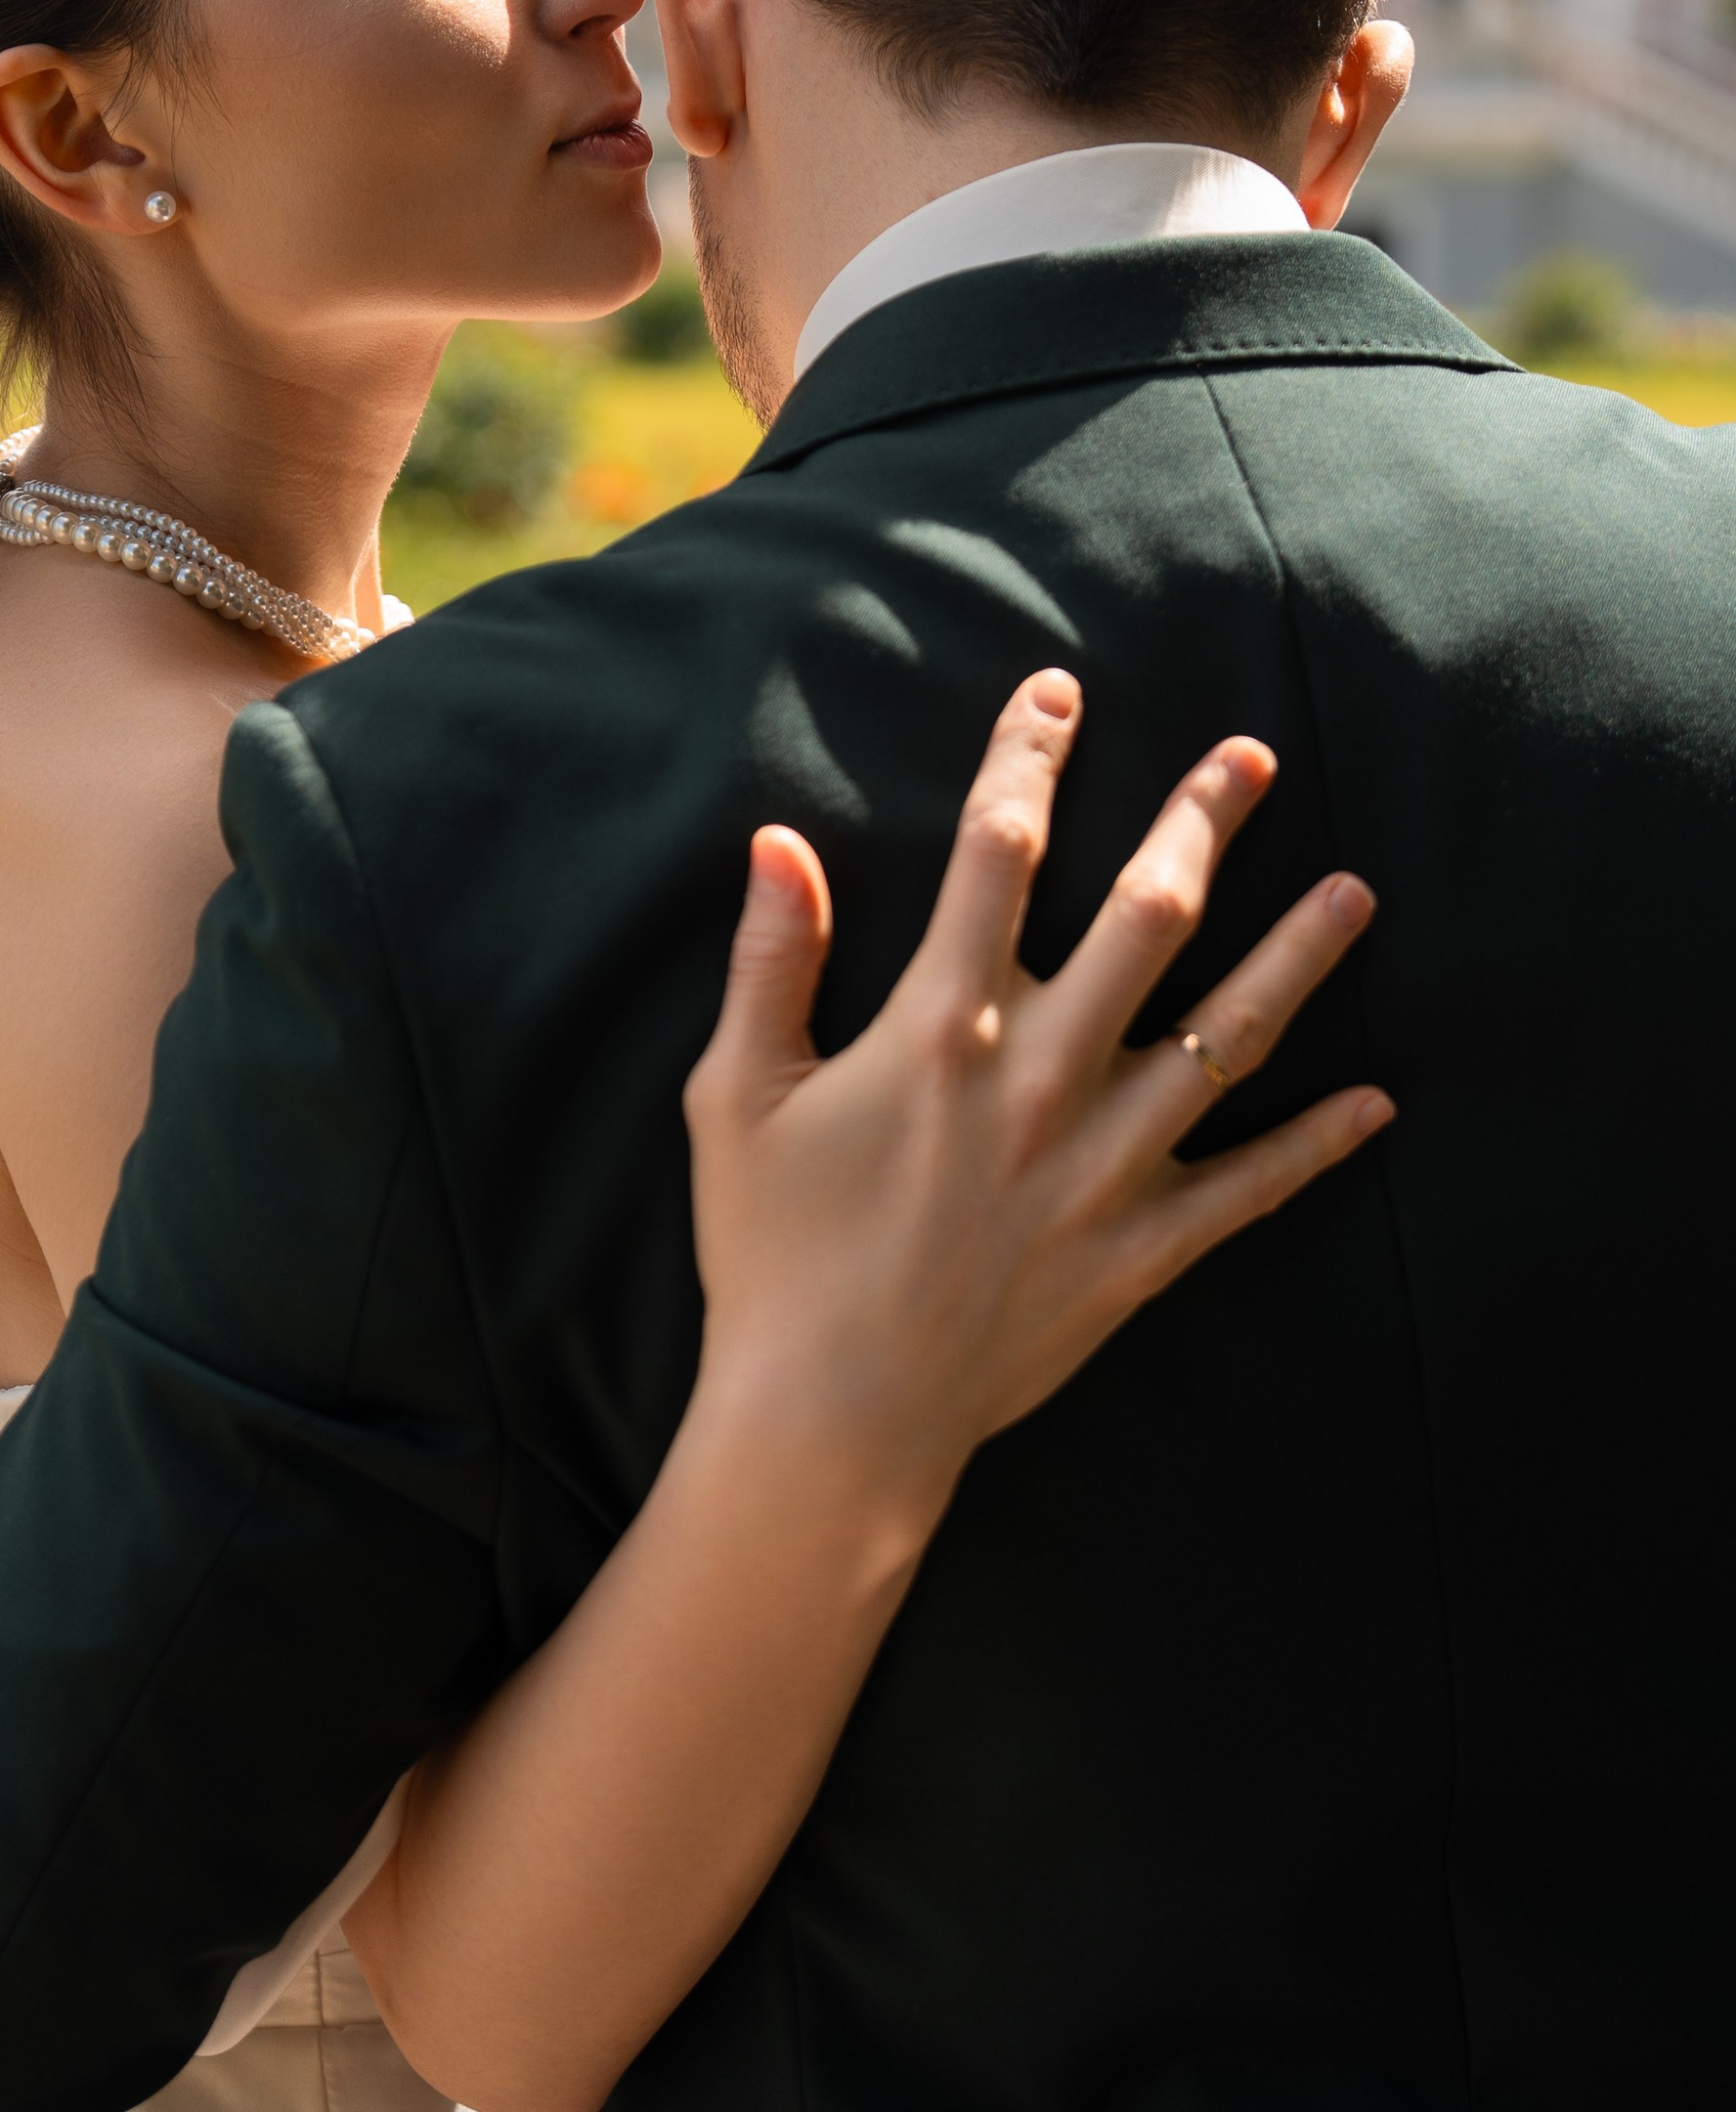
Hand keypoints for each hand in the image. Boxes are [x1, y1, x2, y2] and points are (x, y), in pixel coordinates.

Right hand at [681, 669, 1389, 1583]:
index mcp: (942, 1023)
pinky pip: (1251, 1189)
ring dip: (1298, 957)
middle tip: (1251, 755)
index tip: (1057, 691)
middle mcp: (1043, 1074)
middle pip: (1146, 915)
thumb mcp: (736, 1095)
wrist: (830, 1421)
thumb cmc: (771, 1254)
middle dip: (1203, 822)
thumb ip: (771, 961)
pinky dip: (1317, 1146)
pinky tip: (1377, 1103)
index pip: (996, 850)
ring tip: (1354, 890)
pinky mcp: (1141, 1250)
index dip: (1027, 757)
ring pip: (1227, 1036)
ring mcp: (1105, 1164)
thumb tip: (777, 840)